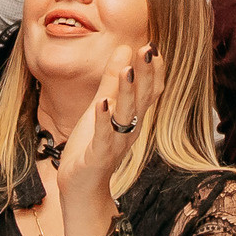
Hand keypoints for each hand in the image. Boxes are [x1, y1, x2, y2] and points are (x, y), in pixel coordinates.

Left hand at [54, 44, 162, 215]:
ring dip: (127, 92)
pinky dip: (103, 120)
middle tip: (148, 49)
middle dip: (145, 74)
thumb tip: (125, 49)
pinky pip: (104, 136)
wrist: (82, 187)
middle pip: (142, 99)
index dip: (154, 71)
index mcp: (133, 117)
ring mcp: (116, 143)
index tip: (153, 47)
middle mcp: (130, 129)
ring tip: (127, 70)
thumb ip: (112, 80)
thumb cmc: (92, 146)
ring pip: (126, 115)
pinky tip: (102, 103)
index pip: (150, 91)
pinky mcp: (99, 156)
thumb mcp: (102, 107)